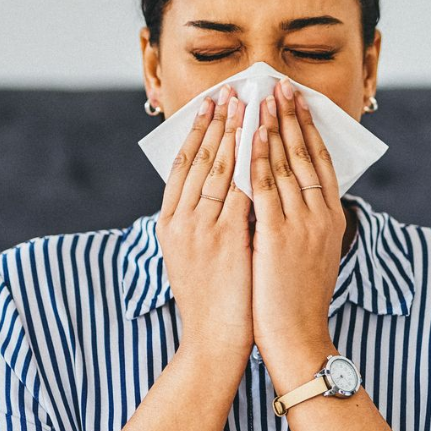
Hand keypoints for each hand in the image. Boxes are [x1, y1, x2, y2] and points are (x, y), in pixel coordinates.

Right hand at [158, 88, 252, 355]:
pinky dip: (249, 163)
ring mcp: (201, 229)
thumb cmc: (211, 302)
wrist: (212, 341)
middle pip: (200, 158)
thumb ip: (201, 222)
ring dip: (234, 132)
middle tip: (231, 89)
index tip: (211, 103)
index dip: (198, 131)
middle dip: (217, 121)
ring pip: (218, 168)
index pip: (183, 164)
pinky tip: (261, 141)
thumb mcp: (193, 256)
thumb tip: (218, 191)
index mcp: (169, 223)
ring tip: (248, 102)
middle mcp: (181, 221)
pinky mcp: (225, 240)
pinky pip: (239, 191)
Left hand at [249, 77, 343, 362]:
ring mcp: (302, 225)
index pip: (320, 162)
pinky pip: (264, 188)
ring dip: (271, 128)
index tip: (296, 101)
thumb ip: (303, 224)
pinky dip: (255, 159)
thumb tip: (288, 197)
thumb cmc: (298, 302)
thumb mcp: (310, 256)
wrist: (298, 338)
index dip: (308, 128)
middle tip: (278, 85)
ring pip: (285, 165)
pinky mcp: (278, 237)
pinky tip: (246, 137)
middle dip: (291, 117)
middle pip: (305, 154)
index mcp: (331, 219)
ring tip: (260, 98)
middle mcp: (321, 216)